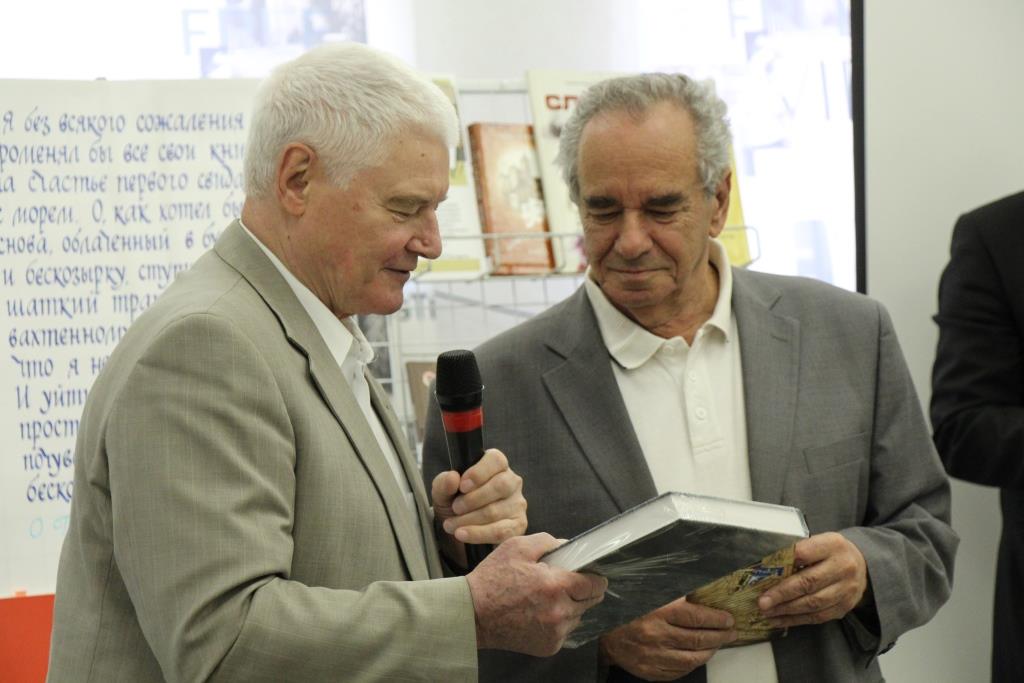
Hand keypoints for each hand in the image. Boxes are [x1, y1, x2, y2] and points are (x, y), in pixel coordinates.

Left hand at [432, 448, 526, 566]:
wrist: (458, 530)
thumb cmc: (454, 503)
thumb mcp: (443, 492)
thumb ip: (443, 483)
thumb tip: (453, 478)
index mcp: (496, 465)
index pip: (496, 460)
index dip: (479, 473)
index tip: (462, 486)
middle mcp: (511, 481)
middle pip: (500, 485)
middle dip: (472, 500)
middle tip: (455, 508)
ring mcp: (517, 504)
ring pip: (496, 511)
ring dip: (469, 520)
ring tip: (451, 525)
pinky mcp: (518, 525)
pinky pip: (501, 531)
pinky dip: (478, 534)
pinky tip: (462, 534)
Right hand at [467, 533, 606, 655]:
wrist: (473, 614)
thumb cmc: (493, 579)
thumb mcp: (517, 547)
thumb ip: (547, 542)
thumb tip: (567, 546)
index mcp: (556, 586)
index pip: (594, 584)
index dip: (595, 577)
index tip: (591, 575)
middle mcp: (560, 612)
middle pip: (590, 601)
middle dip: (582, 591)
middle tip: (566, 584)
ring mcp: (555, 632)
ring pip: (578, 616)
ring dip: (570, 607)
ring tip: (547, 599)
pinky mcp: (549, 646)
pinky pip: (564, 631)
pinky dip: (557, 623)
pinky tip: (540, 614)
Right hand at [599, 597, 736, 679]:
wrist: (603, 632)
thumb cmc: (629, 610)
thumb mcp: (650, 595)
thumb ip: (674, 596)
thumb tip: (702, 595)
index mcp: (658, 613)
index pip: (697, 617)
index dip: (717, 619)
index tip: (728, 619)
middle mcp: (657, 636)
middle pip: (698, 639)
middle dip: (720, 636)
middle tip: (731, 632)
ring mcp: (654, 657)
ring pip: (692, 659)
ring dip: (709, 652)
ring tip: (717, 644)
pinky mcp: (650, 672)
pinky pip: (678, 672)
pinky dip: (692, 665)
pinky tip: (697, 656)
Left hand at [757, 531, 867, 627]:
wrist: (862, 565)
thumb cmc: (830, 553)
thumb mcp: (818, 543)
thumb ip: (798, 552)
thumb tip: (767, 569)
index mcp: (833, 545)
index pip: (804, 553)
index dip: (783, 563)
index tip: (764, 573)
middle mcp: (843, 567)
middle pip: (808, 582)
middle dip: (782, 594)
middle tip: (762, 601)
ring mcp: (846, 589)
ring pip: (813, 603)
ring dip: (786, 610)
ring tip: (767, 612)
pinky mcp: (845, 607)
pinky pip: (818, 616)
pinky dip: (796, 619)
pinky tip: (780, 619)